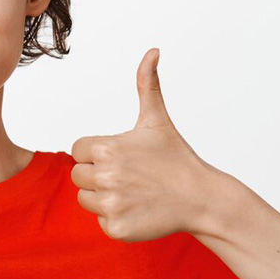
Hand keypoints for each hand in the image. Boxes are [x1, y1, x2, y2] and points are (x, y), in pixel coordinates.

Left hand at [70, 48, 217, 241]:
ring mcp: (110, 204)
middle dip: (98, 175)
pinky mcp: (116, 227)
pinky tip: (138, 209)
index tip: (123, 157)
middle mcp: (105, 176)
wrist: (201, 198)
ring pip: (85, 199)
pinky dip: (116, 218)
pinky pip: (100, 221)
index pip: (77, 151)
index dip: (97, 154)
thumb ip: (147, 84)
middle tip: (129, 176)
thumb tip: (153, 51)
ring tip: (133, 192)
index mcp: (106, 148)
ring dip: (103, 197)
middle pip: (78, 175)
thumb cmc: (176, 158)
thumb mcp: (157, 120)